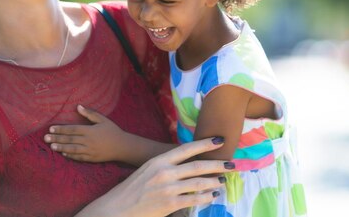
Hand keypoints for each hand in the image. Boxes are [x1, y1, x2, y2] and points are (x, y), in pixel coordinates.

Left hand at [44, 105, 128, 161]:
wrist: (122, 147)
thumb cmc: (112, 131)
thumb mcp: (103, 119)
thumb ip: (90, 113)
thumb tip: (78, 106)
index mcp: (90, 131)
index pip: (72, 129)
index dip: (61, 129)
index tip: (51, 128)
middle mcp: (88, 141)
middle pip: (70, 139)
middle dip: (57, 138)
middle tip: (46, 138)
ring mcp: (89, 151)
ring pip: (72, 149)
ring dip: (61, 147)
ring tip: (51, 146)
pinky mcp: (91, 158)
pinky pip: (78, 157)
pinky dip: (70, 155)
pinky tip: (63, 153)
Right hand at [75, 137, 233, 216]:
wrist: (117, 209)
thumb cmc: (132, 190)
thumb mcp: (147, 170)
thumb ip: (165, 166)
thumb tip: (186, 163)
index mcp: (158, 160)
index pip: (187, 149)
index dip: (205, 144)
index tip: (220, 140)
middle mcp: (164, 172)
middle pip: (198, 166)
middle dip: (217, 164)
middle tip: (232, 164)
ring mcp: (168, 188)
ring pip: (199, 183)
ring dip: (214, 182)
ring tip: (223, 181)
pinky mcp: (169, 204)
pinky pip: (194, 199)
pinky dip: (206, 197)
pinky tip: (212, 196)